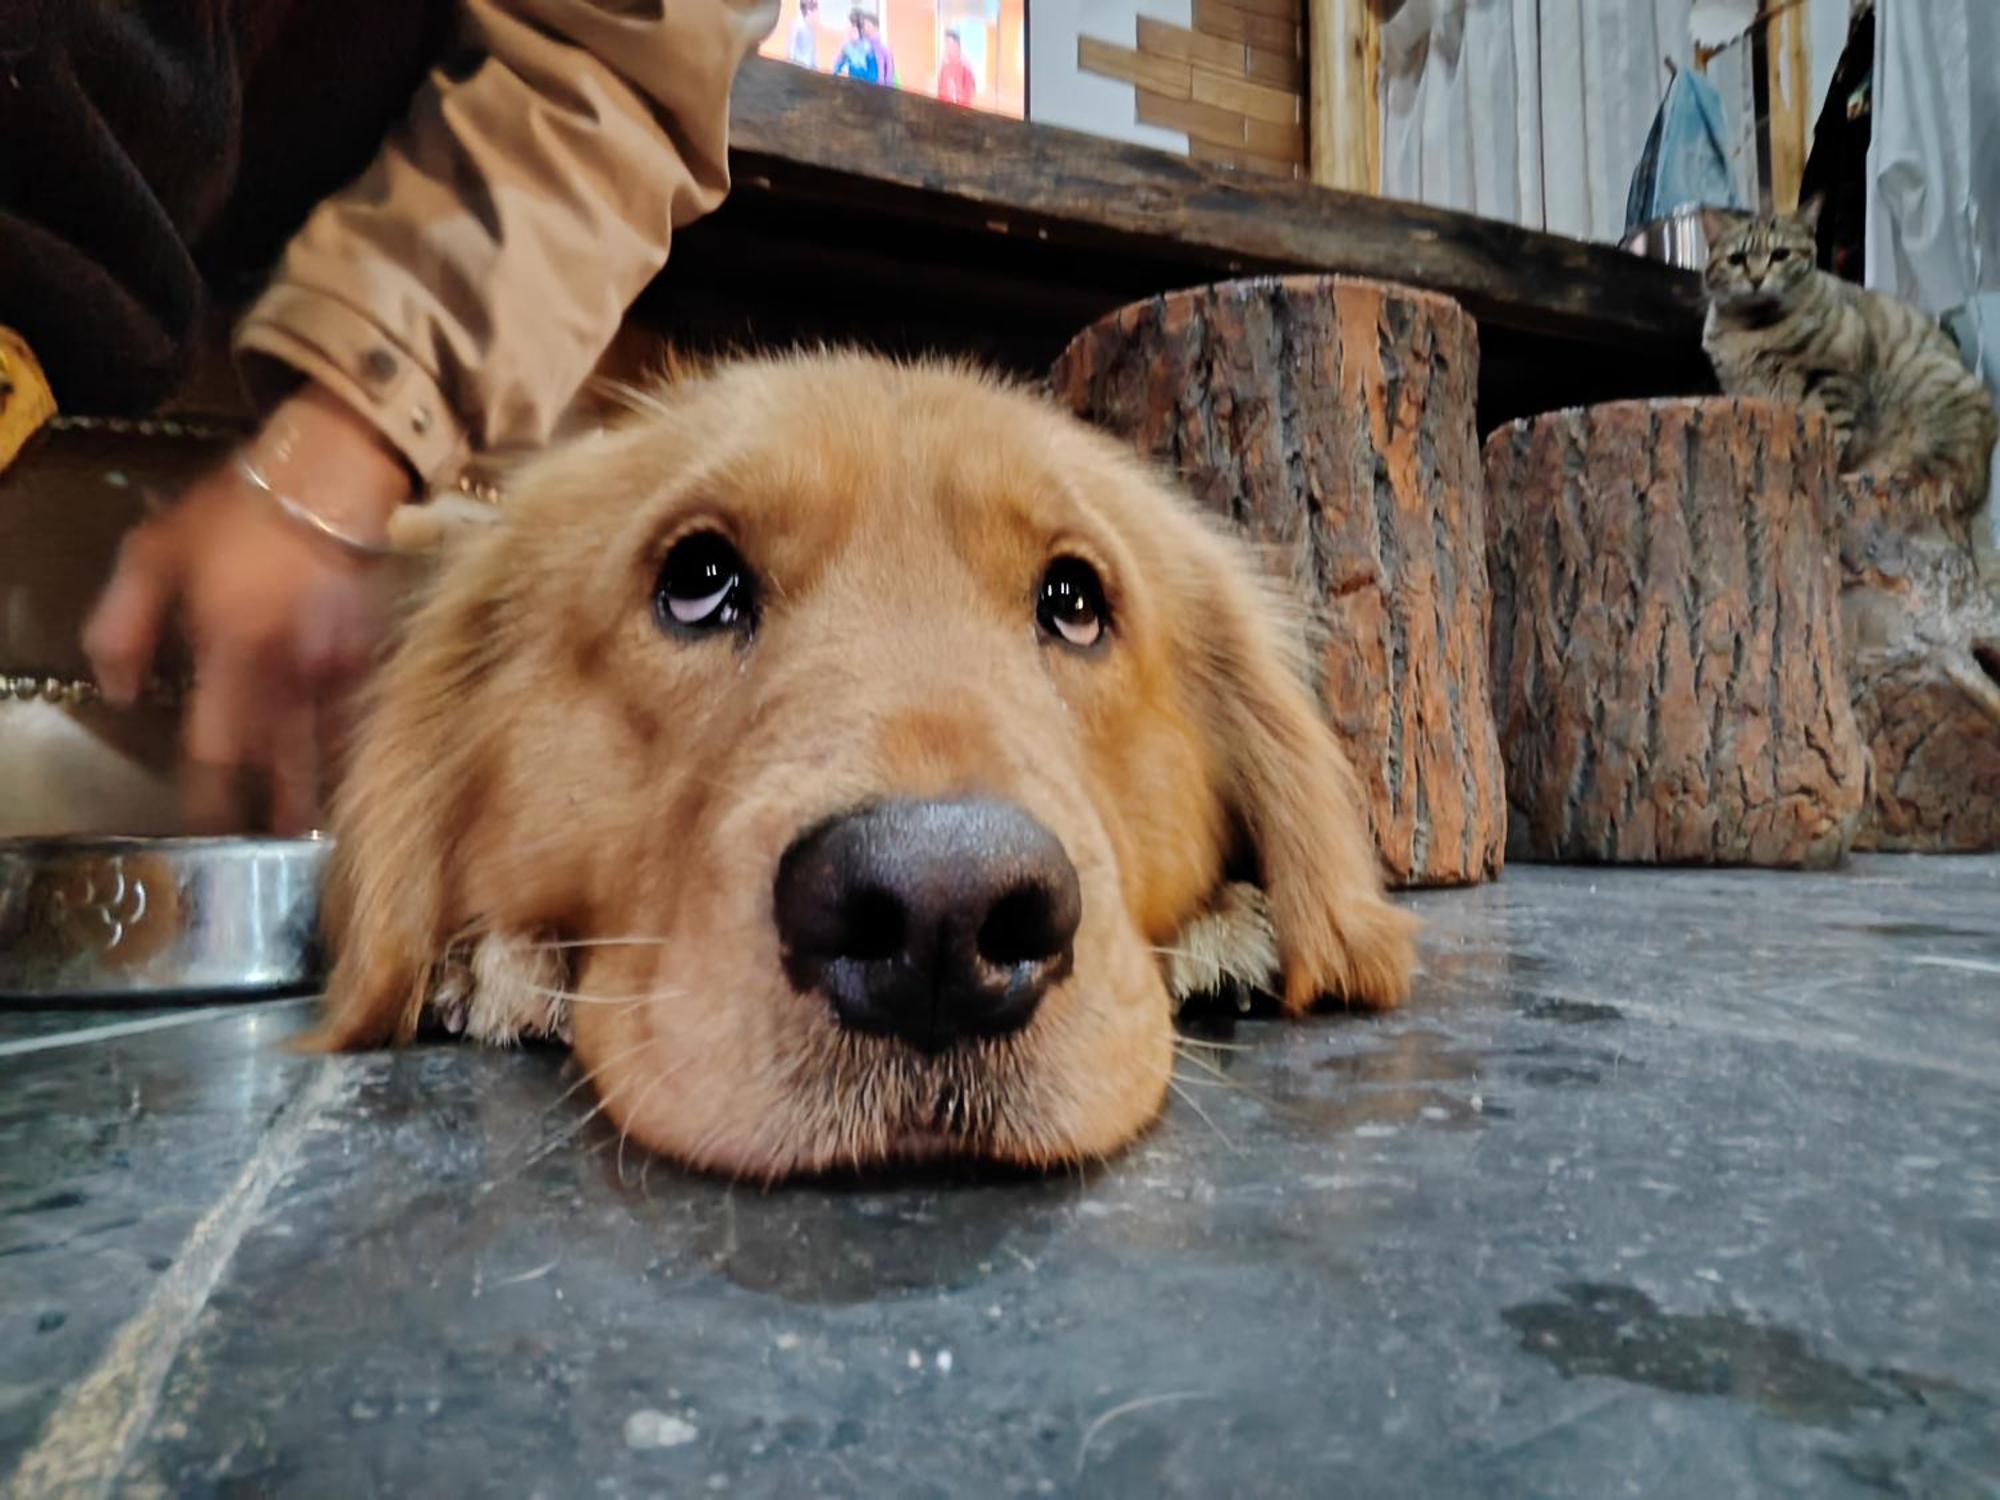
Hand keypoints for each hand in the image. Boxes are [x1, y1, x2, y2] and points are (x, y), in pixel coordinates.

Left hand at [84, 387, 413, 832]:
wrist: (336, 470)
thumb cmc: (242, 507)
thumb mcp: (155, 550)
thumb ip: (123, 623)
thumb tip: (117, 687)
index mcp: (231, 649)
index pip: (217, 748)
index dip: (213, 795)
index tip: (208, 828)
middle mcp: (290, 670)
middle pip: (284, 763)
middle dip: (279, 807)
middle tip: (275, 844)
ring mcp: (340, 665)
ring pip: (330, 743)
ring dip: (322, 785)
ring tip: (316, 824)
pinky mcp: (376, 651)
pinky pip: (360, 711)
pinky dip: (354, 743)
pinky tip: (352, 764)